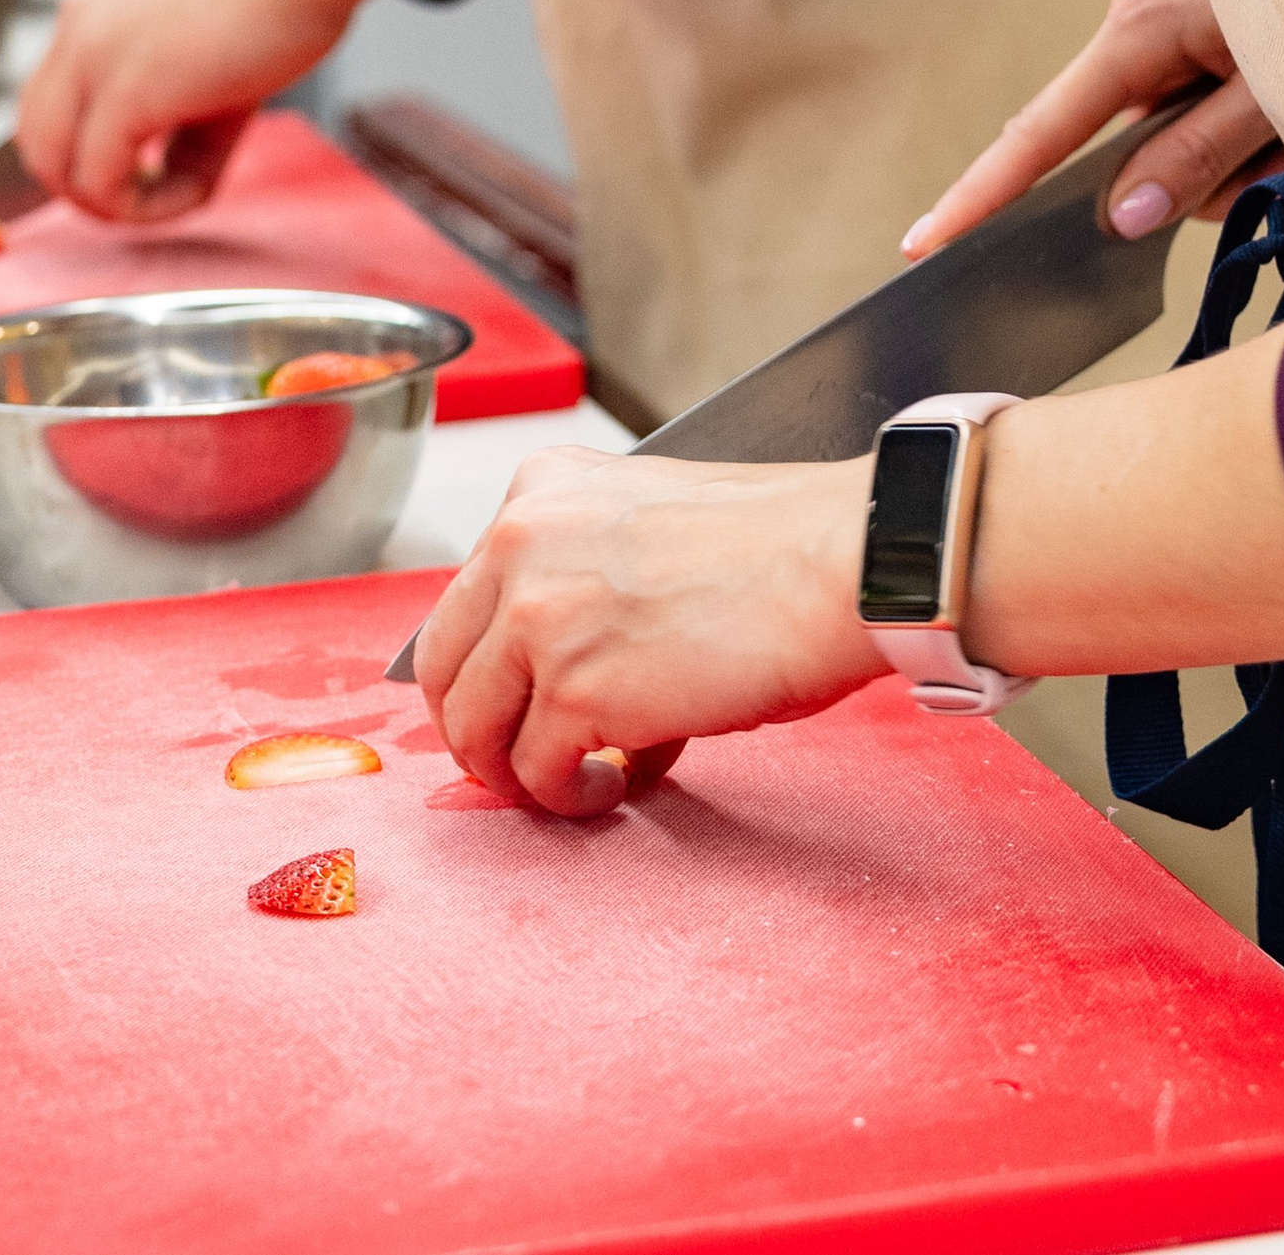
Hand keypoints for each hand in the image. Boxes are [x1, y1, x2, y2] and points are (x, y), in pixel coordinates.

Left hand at [13, 0, 382, 219]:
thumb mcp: (210, 49)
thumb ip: (181, 115)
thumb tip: (176, 176)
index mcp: (96, 6)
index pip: (53, 97)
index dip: (89, 147)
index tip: (141, 170)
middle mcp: (81, 25)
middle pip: (35, 136)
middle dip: (85, 184)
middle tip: (144, 198)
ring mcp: (95, 57)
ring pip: (51, 164)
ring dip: (105, 202)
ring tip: (168, 199)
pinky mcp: (128, 92)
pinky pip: (102, 182)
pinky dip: (144, 207)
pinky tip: (194, 190)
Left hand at [415, 444, 881, 816]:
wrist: (839, 561)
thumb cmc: (778, 544)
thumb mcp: (651, 522)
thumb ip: (588, 576)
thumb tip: (566, 669)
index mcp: (542, 487)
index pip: (468, 594)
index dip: (487, 665)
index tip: (509, 701)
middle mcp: (522, 542)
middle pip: (445, 666)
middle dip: (475, 729)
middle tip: (515, 762)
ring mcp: (539, 617)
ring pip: (476, 729)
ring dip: (519, 773)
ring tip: (574, 786)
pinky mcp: (574, 691)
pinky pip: (538, 772)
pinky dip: (569, 796)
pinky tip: (613, 789)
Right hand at [901, 0, 1282, 261]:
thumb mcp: (1276, 88)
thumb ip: (1199, 153)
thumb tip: (1119, 217)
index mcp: (1139, 30)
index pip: (1039, 133)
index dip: (982, 195)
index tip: (923, 243)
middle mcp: (1137, 26)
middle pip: (1130, 158)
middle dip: (1205, 183)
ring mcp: (1167, 30)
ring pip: (1178, 148)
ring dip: (1246, 160)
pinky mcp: (1199, 36)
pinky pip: (1202, 121)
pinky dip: (1253, 139)